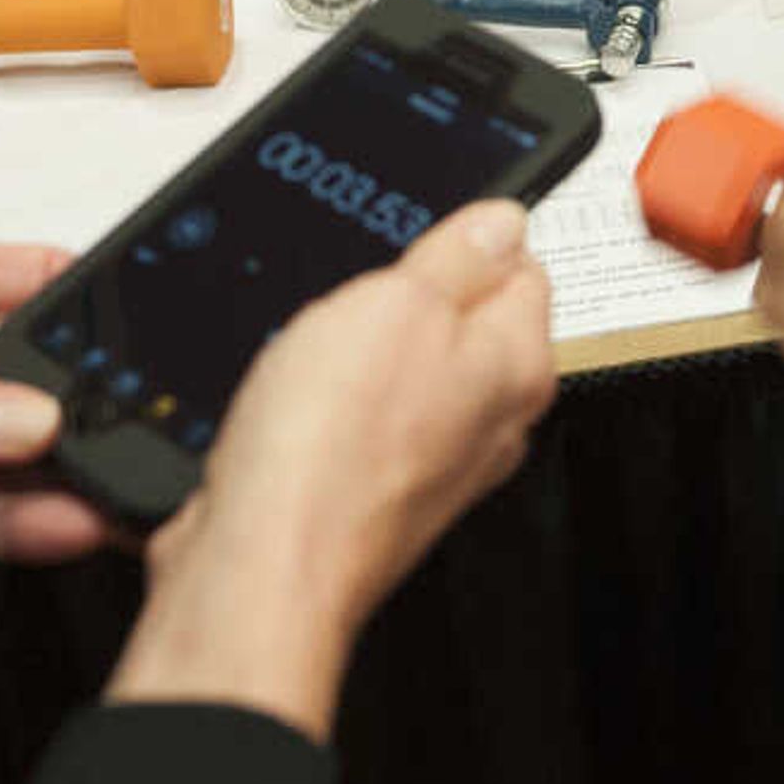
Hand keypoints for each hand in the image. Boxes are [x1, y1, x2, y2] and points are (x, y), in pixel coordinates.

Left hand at [0, 237, 120, 564]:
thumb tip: (19, 419)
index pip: (25, 276)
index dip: (87, 294)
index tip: (142, 325)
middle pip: (31, 373)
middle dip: (82, 403)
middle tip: (136, 432)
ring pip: (11, 448)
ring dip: (63, 475)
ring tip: (115, 494)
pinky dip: (23, 522)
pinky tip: (66, 525)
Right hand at [107, 201, 556, 738]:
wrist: (260, 564)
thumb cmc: (330, 449)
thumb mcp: (396, 303)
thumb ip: (458, 255)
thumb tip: (502, 220)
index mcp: (517, 366)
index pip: (523, 267)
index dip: (465, 238)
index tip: (419, 234)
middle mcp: (489, 421)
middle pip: (462, 321)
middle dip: (408, 297)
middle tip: (357, 297)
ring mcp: (433, 461)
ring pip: (404, 368)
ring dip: (360, 350)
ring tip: (318, 354)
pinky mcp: (376, 489)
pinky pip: (360, 418)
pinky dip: (328, 400)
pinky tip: (294, 400)